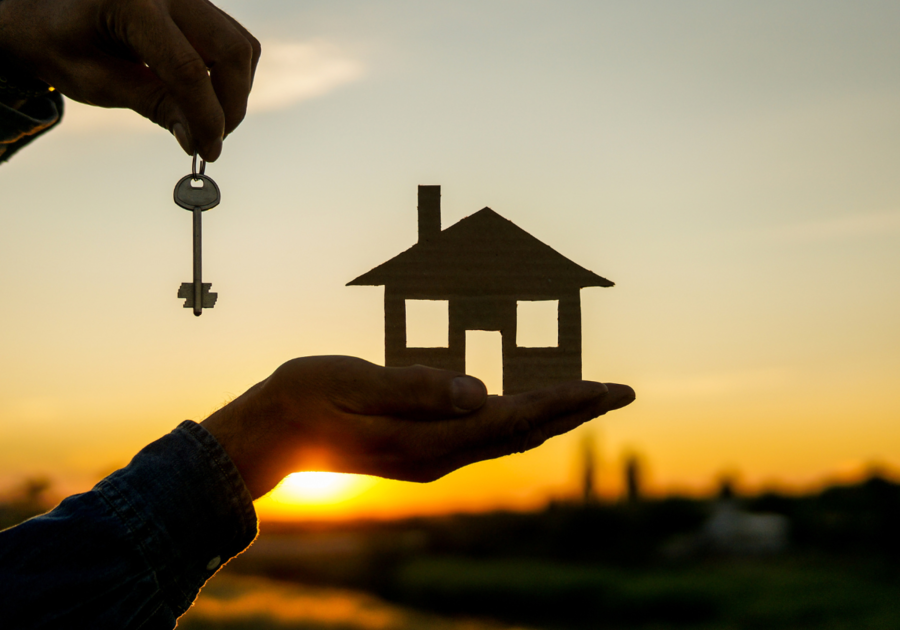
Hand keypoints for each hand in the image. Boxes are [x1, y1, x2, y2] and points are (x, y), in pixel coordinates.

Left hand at [0, 0, 259, 160]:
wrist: (44, 10)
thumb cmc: (58, 43)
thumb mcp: (95, 81)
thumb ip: (151, 104)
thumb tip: (199, 139)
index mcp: (132, 5)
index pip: (188, 69)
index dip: (206, 118)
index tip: (208, 152)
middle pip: (231, 52)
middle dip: (231, 105)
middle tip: (211, 140)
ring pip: (240, 46)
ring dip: (235, 91)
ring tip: (208, 120)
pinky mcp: (196, 5)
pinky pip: (233, 40)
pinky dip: (229, 75)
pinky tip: (205, 96)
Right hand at [201, 356, 635, 498]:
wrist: (271, 434)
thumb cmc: (307, 399)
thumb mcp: (355, 385)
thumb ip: (416, 389)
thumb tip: (479, 391)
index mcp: (426, 439)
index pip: (511, 418)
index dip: (562, 401)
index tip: (605, 387)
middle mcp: (438, 453)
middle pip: (522, 430)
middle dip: (574, 410)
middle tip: (621, 391)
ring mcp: (431, 454)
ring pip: (508, 434)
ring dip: (552, 415)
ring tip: (589, 397)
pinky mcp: (422, 447)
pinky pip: (485, 433)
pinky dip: (520, 418)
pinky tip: (531, 408)